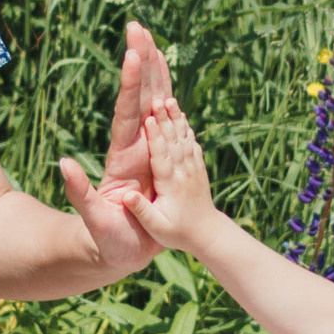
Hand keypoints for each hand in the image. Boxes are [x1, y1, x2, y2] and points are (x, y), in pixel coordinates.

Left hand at [60, 22, 173, 273]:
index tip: (132, 55)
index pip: (127, 114)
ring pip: (152, 101)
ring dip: (152, 70)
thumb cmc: (106, 241)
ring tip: (150, 38)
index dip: (131, 86)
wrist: (116, 250)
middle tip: (137, 27)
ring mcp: (146, 148)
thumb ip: (79, 193)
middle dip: (140, 62)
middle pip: (139, 97)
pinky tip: (164, 72)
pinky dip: (165, 93)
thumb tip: (63, 164)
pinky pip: (163, 118)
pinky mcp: (157, 154)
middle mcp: (134, 147)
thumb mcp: (92, 220)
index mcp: (123, 159)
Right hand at [100, 98, 218, 252]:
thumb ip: (141, 211)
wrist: (207, 235)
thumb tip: (127, 196)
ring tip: (169, 99)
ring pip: (184, 138)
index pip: (162, 156)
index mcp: (170, 185)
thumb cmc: (177, 233)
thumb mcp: (156, 227)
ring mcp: (193, 169)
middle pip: (173, 141)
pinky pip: (192, 144)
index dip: (156, 136)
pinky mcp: (198, 169)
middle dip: (165, 118)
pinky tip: (182, 117)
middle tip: (157, 98)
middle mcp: (183, 173)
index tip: (148, 118)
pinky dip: (186, 128)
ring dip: (176, 118)